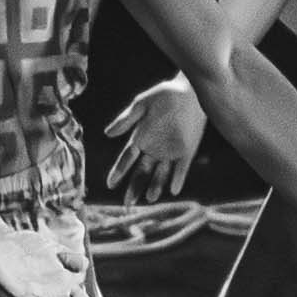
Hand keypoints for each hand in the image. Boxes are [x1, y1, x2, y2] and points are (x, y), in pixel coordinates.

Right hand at [103, 71, 207, 194]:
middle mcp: (154, 150)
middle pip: (142, 173)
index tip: (110, 184)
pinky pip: (181, 169)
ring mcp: (171, 153)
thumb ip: (126, 120)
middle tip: (127, 204)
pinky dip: (177, 178)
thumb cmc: (164, 96)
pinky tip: (173, 189)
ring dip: (155, 186)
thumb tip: (107, 134)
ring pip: (160, 175)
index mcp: (140, 138)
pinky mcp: (187, 152)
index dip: (119, 172)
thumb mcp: (141, 105)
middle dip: (134, 188)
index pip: (127, 159)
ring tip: (150, 199)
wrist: (190, 92)